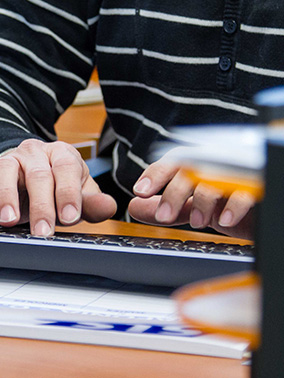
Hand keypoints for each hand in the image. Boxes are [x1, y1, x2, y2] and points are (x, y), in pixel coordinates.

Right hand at [0, 139, 116, 235]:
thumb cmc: (54, 187)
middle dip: (41, 205)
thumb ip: (90, 202)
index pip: (66, 169)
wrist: (23, 176)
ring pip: (4, 172)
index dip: (68, 193)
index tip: (69, 218)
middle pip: (37, 174)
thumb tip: (110, 207)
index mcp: (59, 155)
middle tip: (43, 232)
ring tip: (8, 221)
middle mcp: (32, 154)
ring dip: (5, 197)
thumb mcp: (75, 193)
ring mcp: (6, 163)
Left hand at [128, 159, 255, 239]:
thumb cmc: (230, 202)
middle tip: (163, 216)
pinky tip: (223, 220)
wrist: (268, 209)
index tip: (140, 191)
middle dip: (174, 192)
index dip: (156, 174)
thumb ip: (167, 206)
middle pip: (193, 168)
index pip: (175, 161)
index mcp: (202, 164)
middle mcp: (220, 164)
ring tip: (195, 222)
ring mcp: (240, 173)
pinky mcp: (260, 184)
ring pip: (217, 177)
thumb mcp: (195, 206)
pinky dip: (234, 205)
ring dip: (202, 200)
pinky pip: (248, 190)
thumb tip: (133, 207)